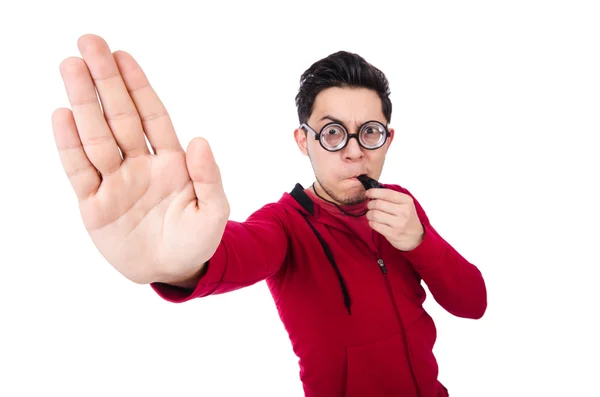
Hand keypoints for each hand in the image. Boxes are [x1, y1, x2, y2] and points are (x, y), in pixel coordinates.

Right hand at [52, 34, 229, 283]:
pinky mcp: (95, 204)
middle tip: (89, 43)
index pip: (152, 116)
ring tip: (71, 67)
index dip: (138, 86)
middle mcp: (140, 165)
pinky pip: (80, 171)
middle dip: (106, 81)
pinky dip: (70, 145)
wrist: (172, 270)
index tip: (123, 56)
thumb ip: (209, 178)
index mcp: (171, 162)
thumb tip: (199, 139)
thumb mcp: (214, 213)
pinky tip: (63, 116)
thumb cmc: (197, 240)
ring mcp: (115, 182)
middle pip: (120, 116)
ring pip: (97, 136)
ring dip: (84, 103)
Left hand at [365, 188, 424, 250]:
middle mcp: (404, 212)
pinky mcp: (393, 234)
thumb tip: (372, 192)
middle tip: (370, 206)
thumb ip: (391, 197)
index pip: (387, 193)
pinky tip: (374, 222)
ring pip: (375, 214)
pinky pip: (375, 225)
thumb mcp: (405, 204)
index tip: (368, 193)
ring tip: (371, 214)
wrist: (416, 236)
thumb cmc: (406, 217)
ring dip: (369, 214)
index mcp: (406, 201)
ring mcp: (399, 224)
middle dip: (370, 204)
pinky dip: (371, 222)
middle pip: (378, 204)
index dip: (374, 192)